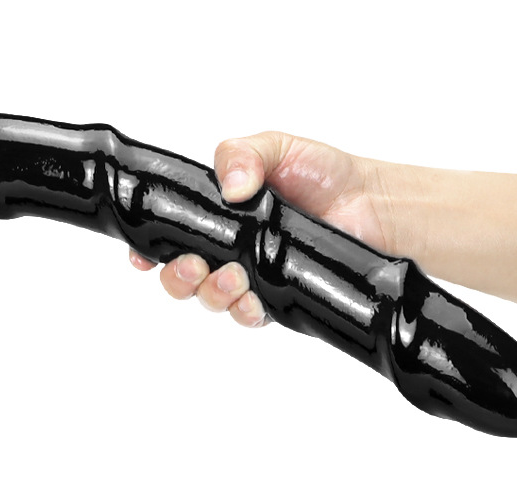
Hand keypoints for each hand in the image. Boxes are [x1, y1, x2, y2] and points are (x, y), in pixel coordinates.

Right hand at [128, 131, 393, 326]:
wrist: (374, 206)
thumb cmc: (326, 175)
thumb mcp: (277, 147)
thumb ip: (242, 154)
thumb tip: (231, 188)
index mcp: (217, 217)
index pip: (169, 237)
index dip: (148, 251)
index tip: (141, 256)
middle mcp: (227, 252)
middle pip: (181, 277)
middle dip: (176, 277)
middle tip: (193, 266)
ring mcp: (249, 279)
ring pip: (210, 299)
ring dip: (212, 294)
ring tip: (232, 279)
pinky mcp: (275, 301)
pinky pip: (248, 316)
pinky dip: (244, 311)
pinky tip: (252, 300)